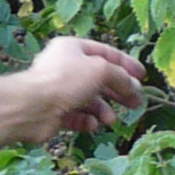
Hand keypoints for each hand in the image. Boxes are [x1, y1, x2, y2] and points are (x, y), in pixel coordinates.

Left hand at [22, 37, 146, 138]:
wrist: (31, 107)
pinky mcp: (55, 113)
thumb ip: (121, 77)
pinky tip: (92, 125)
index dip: (126, 64)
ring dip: (103, 110)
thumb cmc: (66, 80)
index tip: (143, 77)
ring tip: (110, 120)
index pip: (106, 53)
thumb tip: (134, 88)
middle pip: (99, 79)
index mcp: (73, 49)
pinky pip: (77, 116)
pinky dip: (87, 121)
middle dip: (119, 91)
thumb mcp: (101, 71)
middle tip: (136, 103)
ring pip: (89, 100)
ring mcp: (60, 91)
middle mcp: (66, 67)